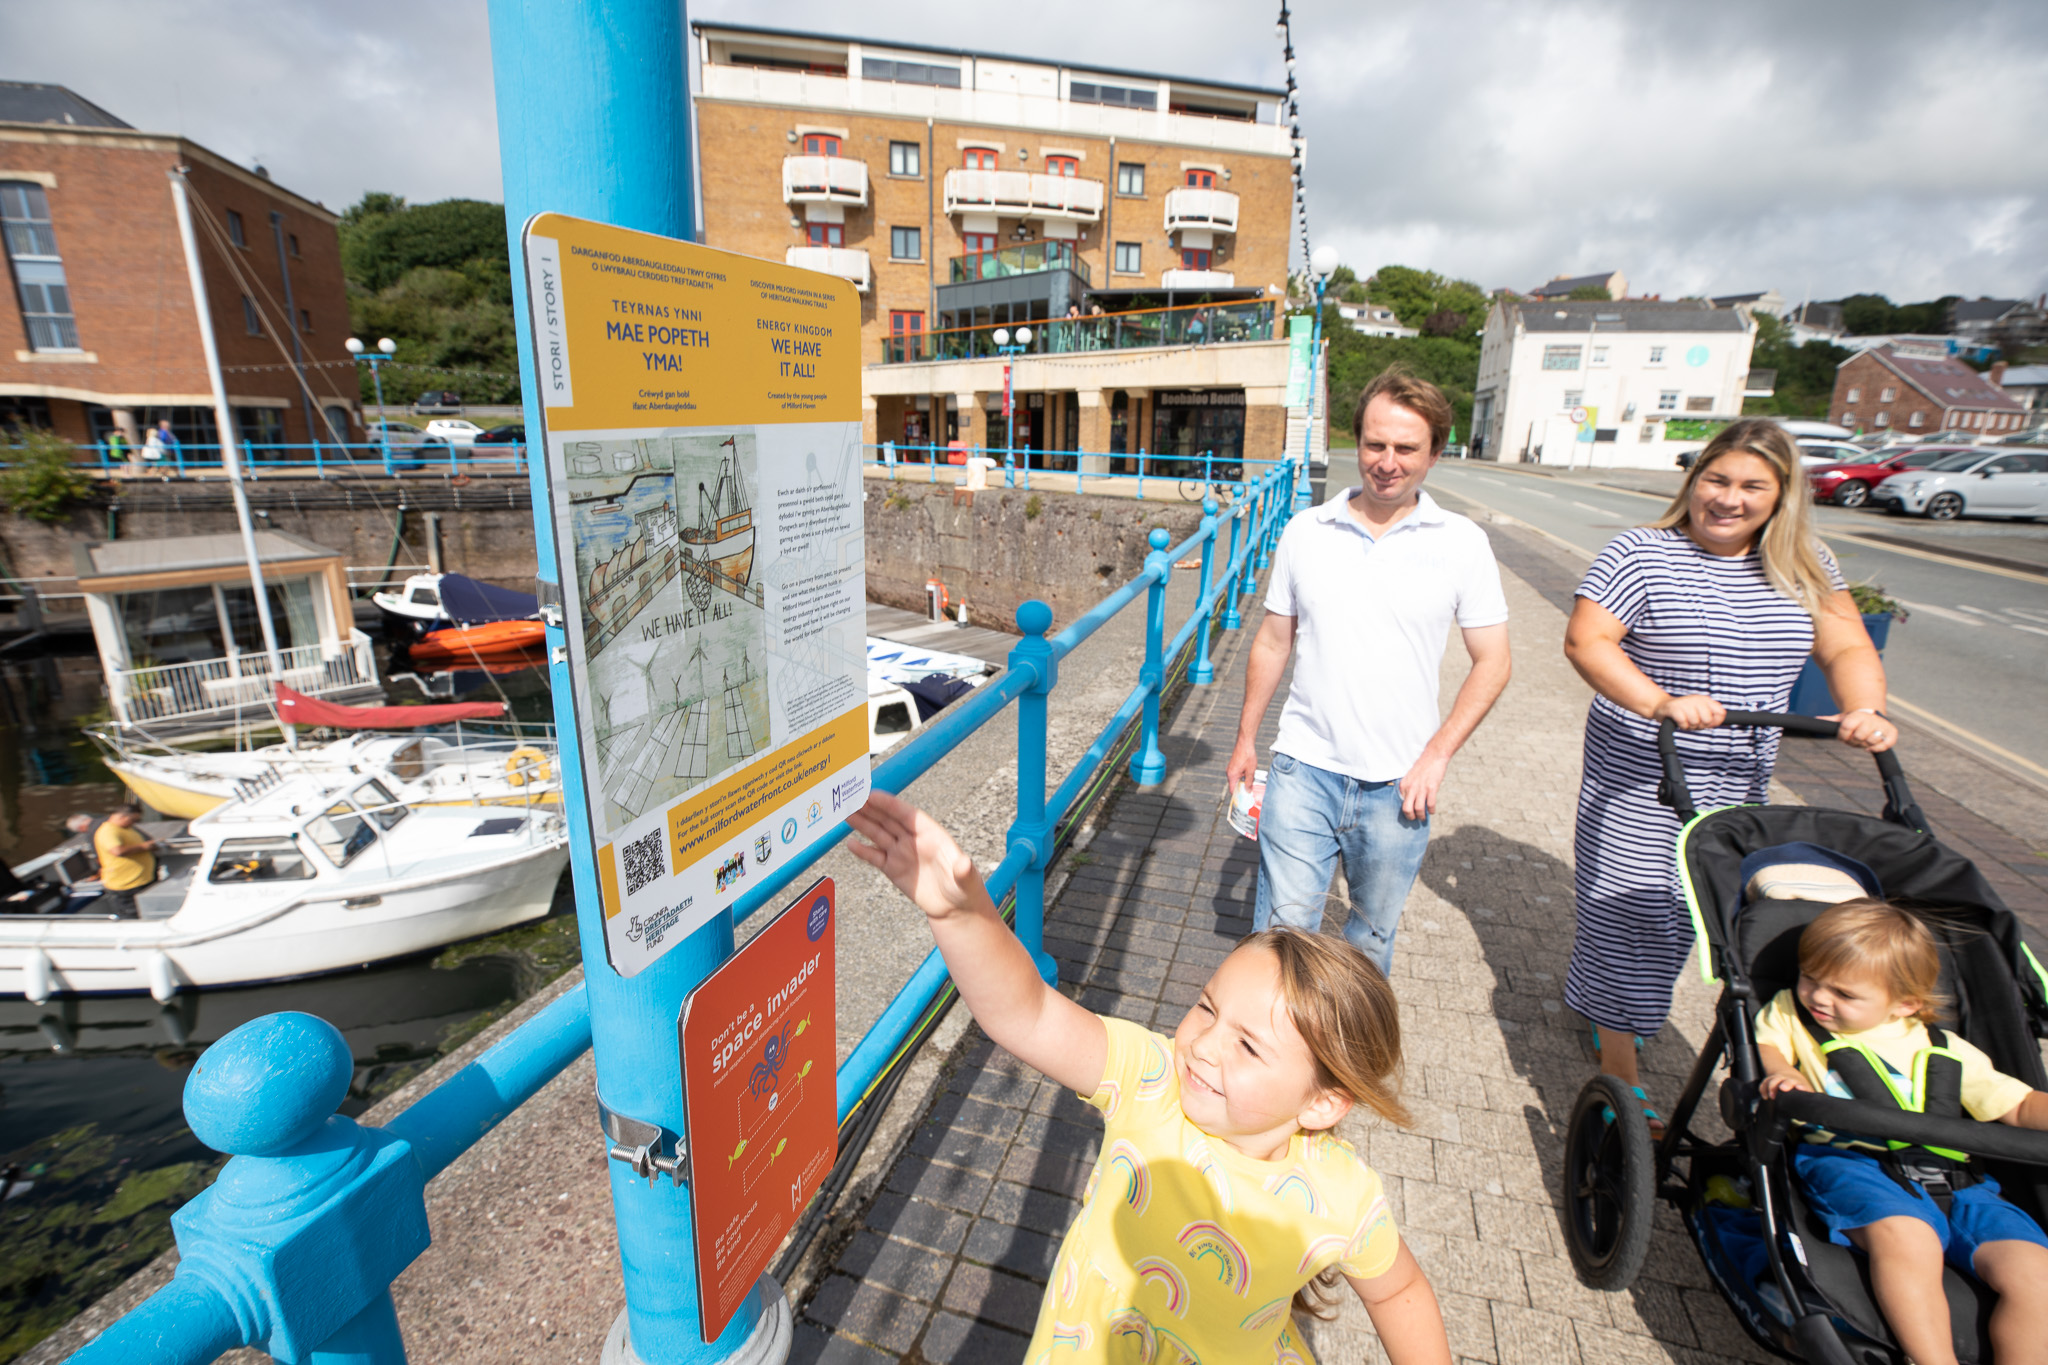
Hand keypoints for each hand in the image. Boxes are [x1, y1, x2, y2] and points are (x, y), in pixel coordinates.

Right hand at [846, 789, 982, 922]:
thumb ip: (963, 871)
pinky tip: (851, 844)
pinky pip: (875, 857)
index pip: (907, 814)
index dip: (889, 804)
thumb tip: (965, 864)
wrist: (954, 907)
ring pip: (879, 834)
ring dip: (863, 824)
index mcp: (931, 834)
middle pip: (889, 820)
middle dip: (870, 809)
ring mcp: (902, 853)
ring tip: (846, 814)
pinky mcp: (893, 869)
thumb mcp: (966, 880)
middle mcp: (913, 840)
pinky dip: (863, 851)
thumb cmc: (964, 888)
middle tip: (852, 799)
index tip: (872, 795)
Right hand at [1224, 737, 1259, 795]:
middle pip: (1234, 785)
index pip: (1232, 790)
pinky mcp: (1233, 765)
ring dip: (1243, 781)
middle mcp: (1229, 773)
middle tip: (1250, 790)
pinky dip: (1242, 775)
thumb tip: (1248, 791)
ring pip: (1236, 779)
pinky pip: (1236, 774)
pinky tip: (1249, 773)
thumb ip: (1249, 782)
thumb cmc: (1247, 756)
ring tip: (1251, 780)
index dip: (1238, 796)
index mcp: (1232, 775)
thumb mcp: (1251, 771)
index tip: (1244, 799)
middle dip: (1242, 788)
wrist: (1245, 743)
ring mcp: (1230, 768)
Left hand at [1398, 750, 1449, 819]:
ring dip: (1421, 816)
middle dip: (1410, 817)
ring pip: (1419, 809)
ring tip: (1424, 818)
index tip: (1409, 814)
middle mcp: (1411, 788)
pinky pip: (1430, 804)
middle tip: (1415, 819)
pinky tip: (1432, 811)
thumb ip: (1408, 788)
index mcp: (1404, 785)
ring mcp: (1421, 788)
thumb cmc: (1422, 767)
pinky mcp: (1432, 788)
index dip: (1405, 811)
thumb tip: (1408, 801)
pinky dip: (1431, 810)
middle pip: (1407, 809)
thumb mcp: (1410, 777)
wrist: (1433, 756)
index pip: (1401, 803)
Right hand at [1652, 693, 1725, 730]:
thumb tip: (1720, 719)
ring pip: (1695, 722)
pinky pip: (1684, 723)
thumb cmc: (1684, 712)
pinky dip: (1682, 726)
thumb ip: (1713, 717)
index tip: (1707, 723)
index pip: (1720, 712)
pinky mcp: (1674, 708)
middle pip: (1707, 719)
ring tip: (1685, 721)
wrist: (1662, 707)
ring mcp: (1685, 703)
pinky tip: (1679, 722)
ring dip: (1690, 726)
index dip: (1715, 722)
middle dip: (1700, 725)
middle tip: (1693, 722)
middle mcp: (1696, 699)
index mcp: (1705, 699)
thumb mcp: (1700, 713)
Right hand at [1760, 1071, 1811, 1098]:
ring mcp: (1779, 1078)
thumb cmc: (1799, 1089)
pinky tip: (1765, 1096)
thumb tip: (1804, 1116)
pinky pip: (1765, 1082)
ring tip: (1770, 1097)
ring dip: (1771, 1087)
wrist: (1790, 1076)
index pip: (1801, 1084)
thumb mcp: (1805, 1095)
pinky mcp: (1770, 1079)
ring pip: (1774, 1079)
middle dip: (1785, 1083)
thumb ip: (1805, 1103)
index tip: (1800, 1088)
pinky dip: (1763, 1088)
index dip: (1800, 1086)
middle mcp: (1789, 1080)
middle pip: (1787, 1080)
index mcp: (1800, 1084)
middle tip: (1782, 1089)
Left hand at [1824, 708, 1895, 752]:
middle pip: (1859, 736)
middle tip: (1853, 739)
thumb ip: (1830, 720)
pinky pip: (1886, 744)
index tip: (1842, 737)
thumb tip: (1816, 719)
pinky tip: (1870, 748)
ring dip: (1865, 744)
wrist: (1871, 713)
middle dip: (1853, 741)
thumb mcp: (1842, 718)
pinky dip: (1878, 748)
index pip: (1846, 727)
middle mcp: (1870, 719)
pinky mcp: (1892, 732)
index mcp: (1857, 715)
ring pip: (1872, 740)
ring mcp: (1882, 725)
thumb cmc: (1854, 719)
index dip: (1842, 735)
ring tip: (1862, 741)